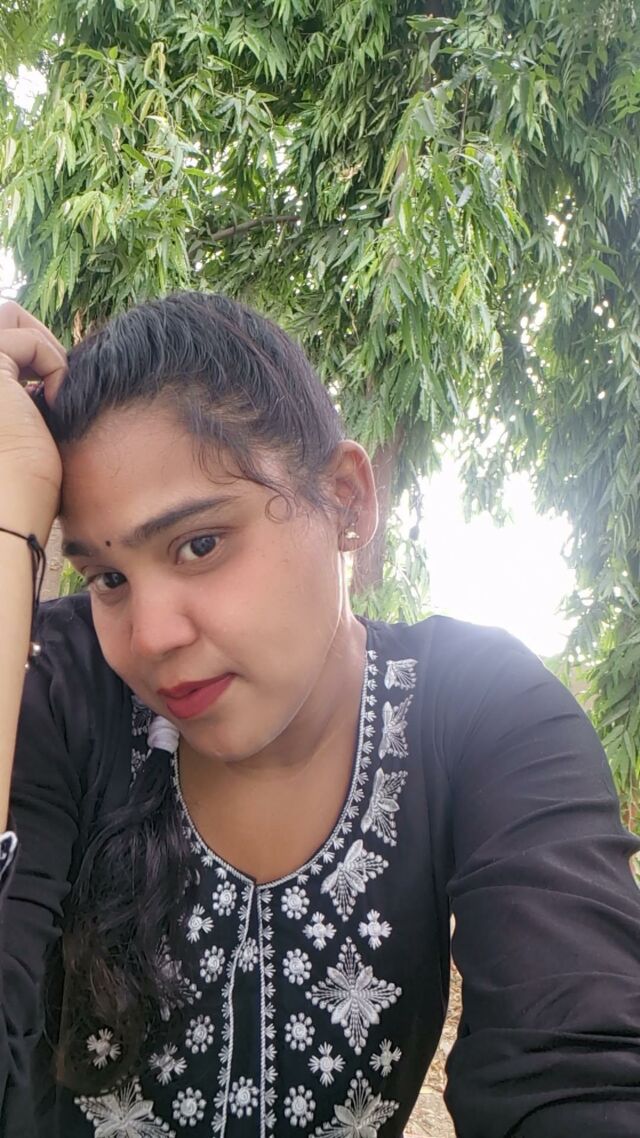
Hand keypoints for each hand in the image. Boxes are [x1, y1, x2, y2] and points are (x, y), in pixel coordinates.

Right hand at [0, 302, 65, 541]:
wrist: (7, 511)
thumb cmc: (18, 483)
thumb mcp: (20, 420)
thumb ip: (20, 387)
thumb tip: (41, 369)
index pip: (0, 339)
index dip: (30, 353)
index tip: (48, 390)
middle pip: (1, 314)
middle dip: (36, 337)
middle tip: (55, 381)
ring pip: (8, 313)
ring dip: (43, 344)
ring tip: (55, 390)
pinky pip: (27, 340)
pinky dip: (53, 364)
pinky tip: (53, 402)